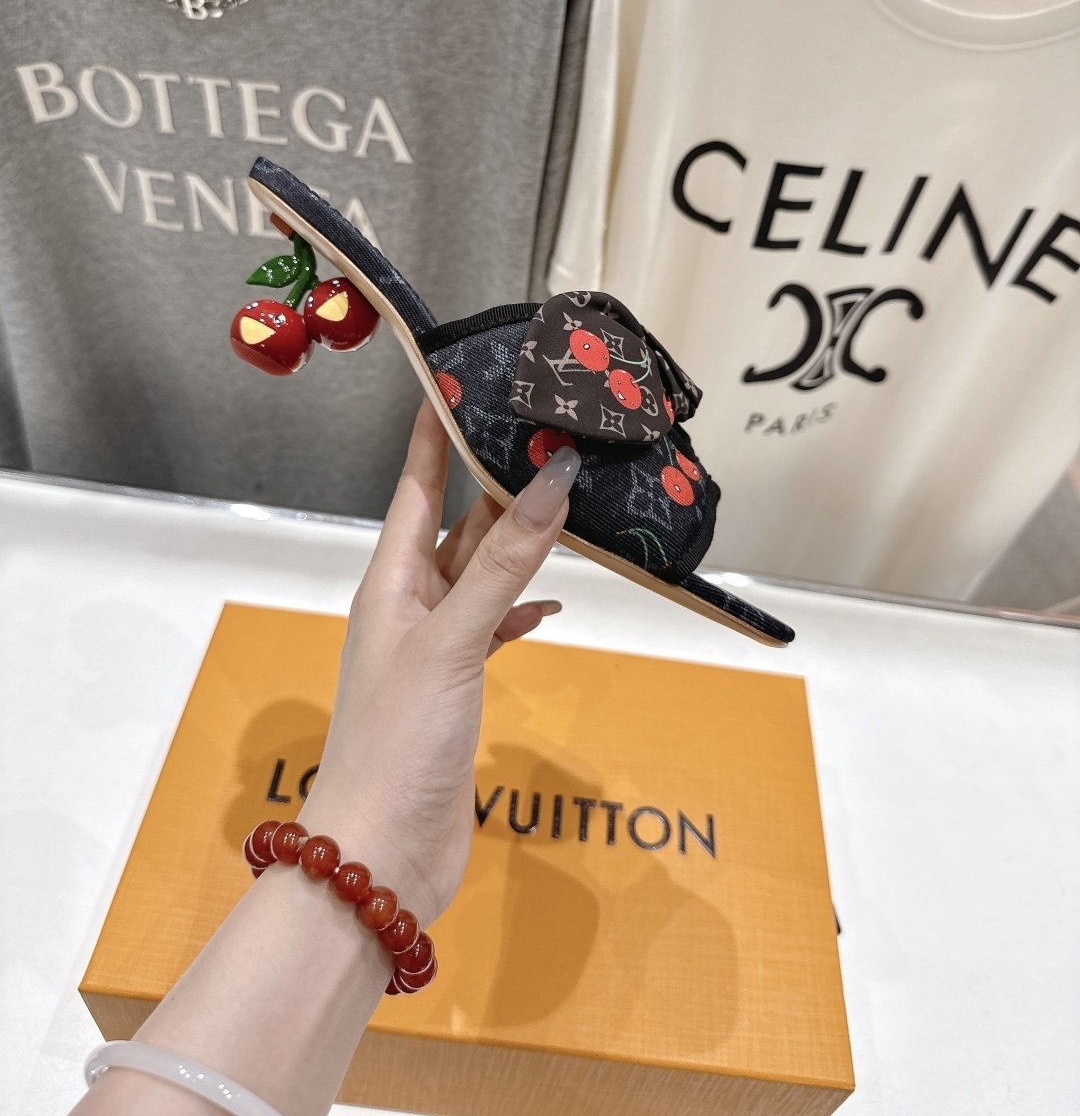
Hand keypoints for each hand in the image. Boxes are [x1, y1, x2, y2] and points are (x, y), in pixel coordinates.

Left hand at [299, 399, 579, 926]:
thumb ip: (503, 565)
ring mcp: (435, 647)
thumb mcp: (452, 641)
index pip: (412, 487)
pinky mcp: (459, 687)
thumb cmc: (400, 738)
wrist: (382, 855)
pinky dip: (522, 608)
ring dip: (519, 543)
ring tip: (568, 501)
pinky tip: (554, 599)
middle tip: (550, 434)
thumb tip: (552, 480)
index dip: (433, 434)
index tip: (457, 379)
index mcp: (391, 581)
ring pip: (481, 574)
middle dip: (496, 481)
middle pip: (456, 525)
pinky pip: (494, 626)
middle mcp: (409, 604)